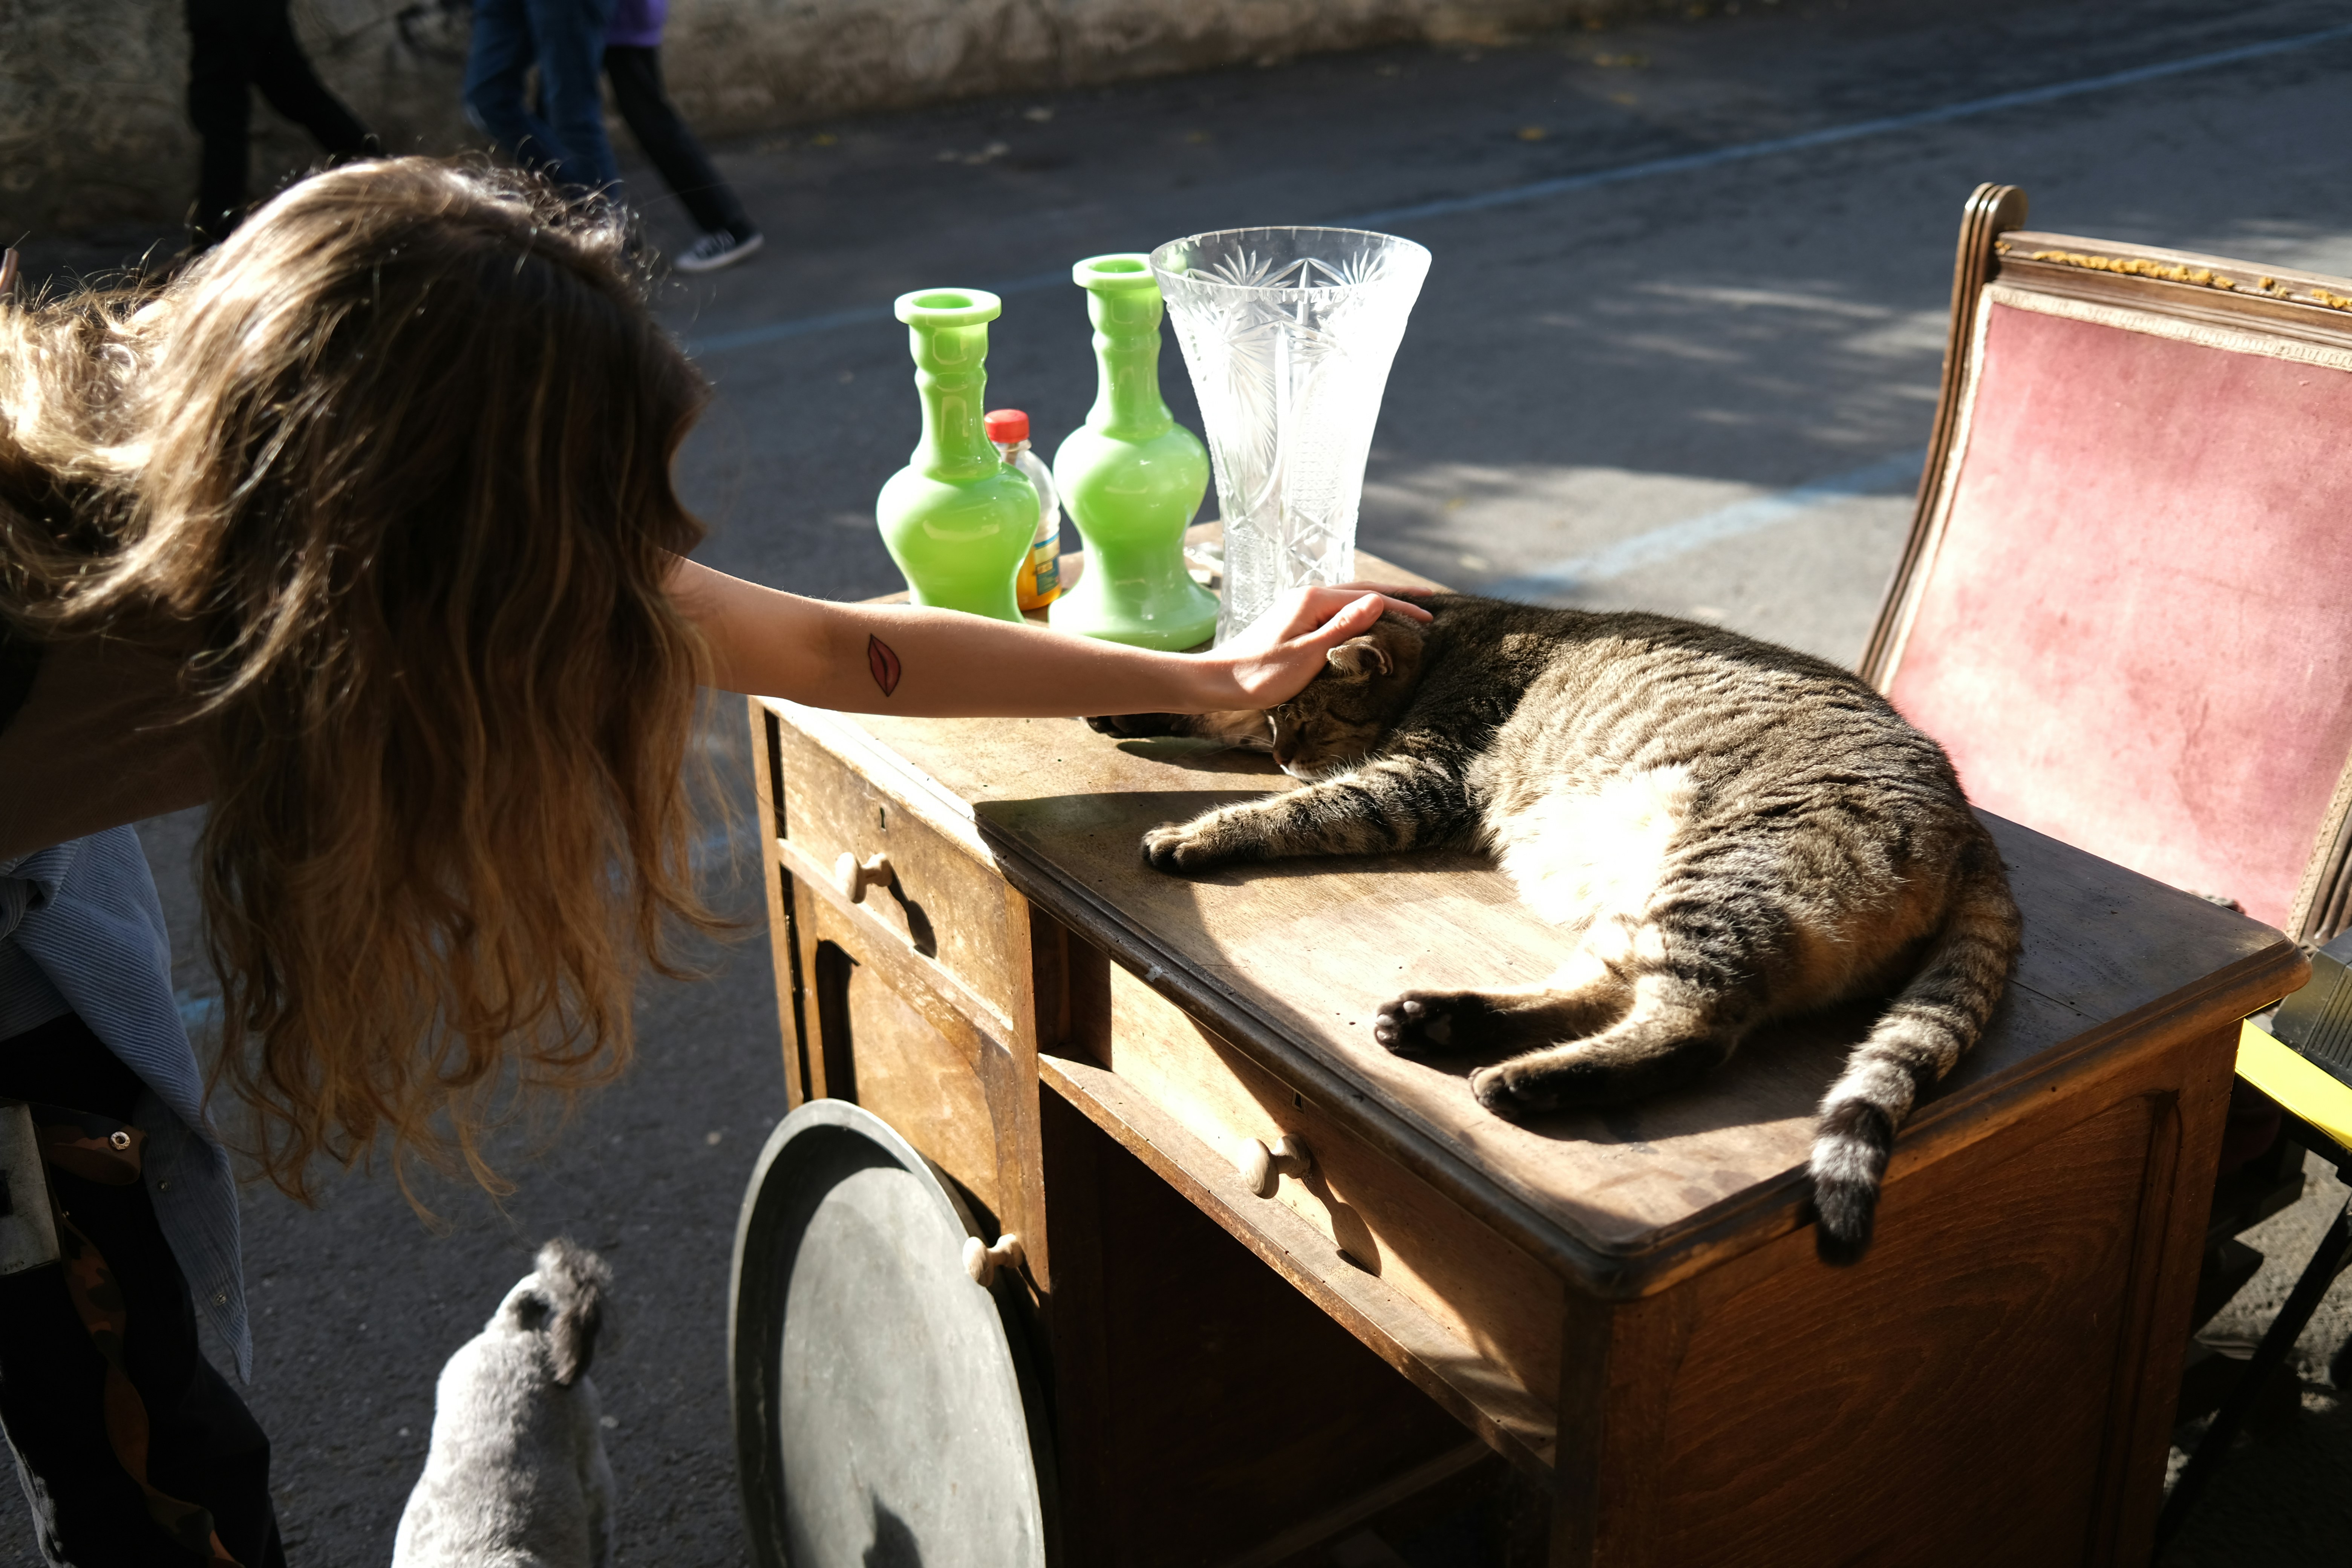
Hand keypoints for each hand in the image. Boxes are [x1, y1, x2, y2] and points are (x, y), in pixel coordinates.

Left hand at [1211, 582, 1433, 708]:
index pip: (1369, 599)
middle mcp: (1306, 596)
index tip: (1431, 617)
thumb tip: (1378, 601)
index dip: (1402, 607)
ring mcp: (1298, 607)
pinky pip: (1335, 610)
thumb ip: (1344, 627)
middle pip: (1361, 590)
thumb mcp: (1308, 654)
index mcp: (1313, 600)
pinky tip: (1363, 619)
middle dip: (1395, 594)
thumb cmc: (1260, 675)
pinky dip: (1358, 611)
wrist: (1217, 681)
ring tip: (1403, 605)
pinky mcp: (1292, 621)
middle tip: (1428, 598)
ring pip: (1348, 598)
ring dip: (1377, 600)